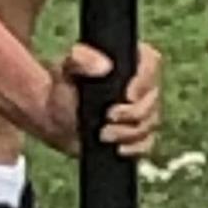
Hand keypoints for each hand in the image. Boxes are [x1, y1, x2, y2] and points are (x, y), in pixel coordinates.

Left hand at [40, 39, 162, 159]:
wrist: (55, 117)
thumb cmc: (62, 87)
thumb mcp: (65, 69)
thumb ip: (80, 59)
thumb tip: (105, 66)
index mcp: (128, 61)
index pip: (151, 63)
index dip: (144, 80)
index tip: (127, 95)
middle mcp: (140, 84)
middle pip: (153, 97)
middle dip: (133, 112)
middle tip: (109, 116)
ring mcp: (142, 110)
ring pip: (150, 122)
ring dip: (128, 132)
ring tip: (104, 134)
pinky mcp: (137, 134)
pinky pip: (147, 143)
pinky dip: (135, 148)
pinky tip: (118, 148)